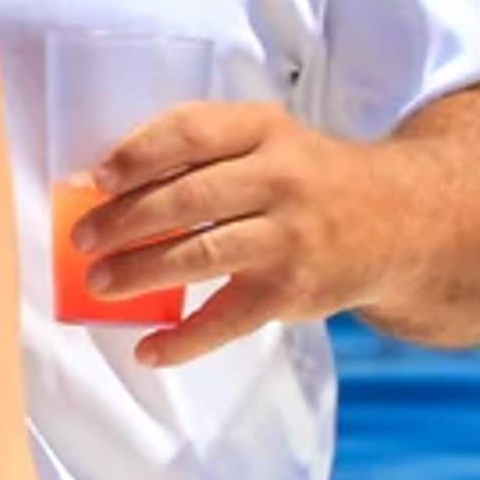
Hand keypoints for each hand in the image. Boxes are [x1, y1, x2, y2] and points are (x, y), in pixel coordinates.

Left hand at [70, 99, 395, 370]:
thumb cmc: (301, 176)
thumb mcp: (263, 140)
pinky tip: (149, 350)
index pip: (191, 133)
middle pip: (188, 199)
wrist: (398, 220)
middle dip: (125, 222)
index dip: (138, 155)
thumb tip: (100, 187)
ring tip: (99, 283)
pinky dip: (185, 341)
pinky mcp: (294, 291)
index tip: (98, 179)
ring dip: (141, 272)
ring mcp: (291, 238)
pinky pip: (229, 320)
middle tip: (81, 240)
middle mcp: (281, 179)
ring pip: (202, 256)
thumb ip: (195, 151)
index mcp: (263, 129)